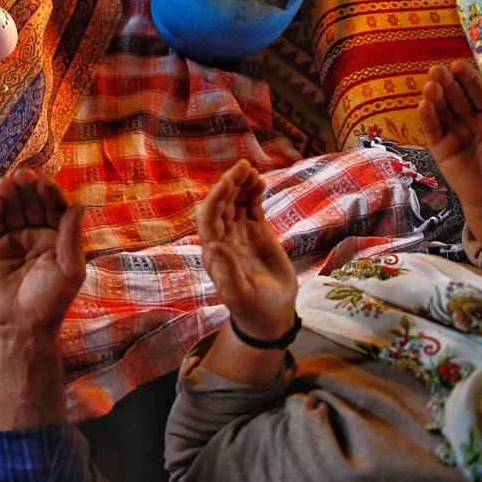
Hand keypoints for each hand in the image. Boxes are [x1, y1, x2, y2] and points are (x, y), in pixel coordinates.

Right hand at [0, 168, 85, 334]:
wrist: (21, 327)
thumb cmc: (50, 301)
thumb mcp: (70, 269)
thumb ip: (72, 237)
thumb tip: (79, 205)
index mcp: (57, 238)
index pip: (55, 208)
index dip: (50, 194)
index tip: (44, 182)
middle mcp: (35, 235)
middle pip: (31, 203)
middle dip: (27, 189)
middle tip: (22, 175)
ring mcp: (13, 239)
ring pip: (11, 209)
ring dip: (9, 194)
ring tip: (6, 183)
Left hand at [198, 160, 296, 340]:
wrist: (270, 314)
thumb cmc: (252, 308)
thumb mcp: (239, 293)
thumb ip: (227, 270)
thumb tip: (213, 244)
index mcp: (215, 250)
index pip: (210, 218)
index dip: (217, 198)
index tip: (228, 182)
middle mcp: (225, 237)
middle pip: (223, 204)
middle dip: (230, 185)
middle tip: (243, 167)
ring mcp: (240, 233)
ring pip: (237, 202)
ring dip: (242, 185)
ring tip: (252, 171)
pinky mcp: (257, 232)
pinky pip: (253, 208)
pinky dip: (255, 194)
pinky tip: (260, 181)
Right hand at [417, 61, 481, 254]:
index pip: (478, 92)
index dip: (468, 79)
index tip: (459, 66)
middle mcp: (470, 120)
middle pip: (456, 97)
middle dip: (447, 83)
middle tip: (438, 70)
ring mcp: (454, 132)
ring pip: (442, 109)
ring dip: (434, 96)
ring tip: (430, 86)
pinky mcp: (440, 147)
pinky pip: (432, 129)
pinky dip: (427, 117)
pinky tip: (424, 105)